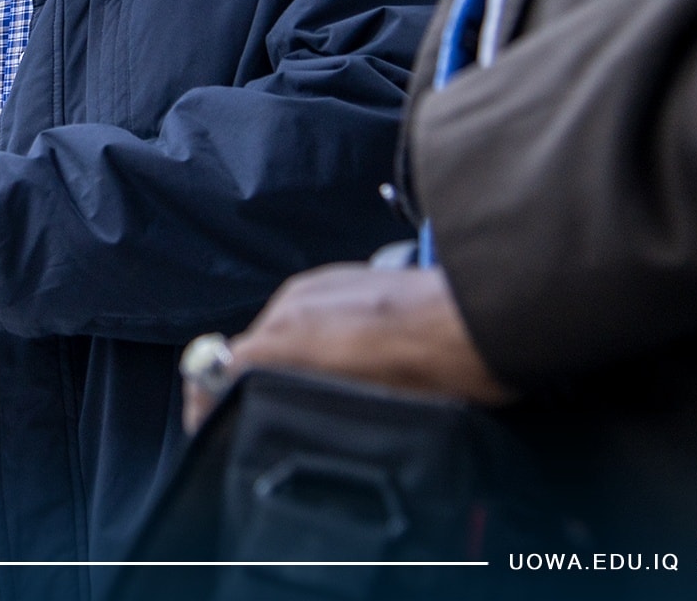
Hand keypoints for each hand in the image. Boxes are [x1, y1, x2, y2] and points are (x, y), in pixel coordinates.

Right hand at [223, 263, 512, 405]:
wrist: (485, 317)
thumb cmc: (436, 368)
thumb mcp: (361, 405)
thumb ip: (300, 401)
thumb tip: (271, 410)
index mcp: (287, 335)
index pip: (220, 367)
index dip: (211, 400)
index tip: (213, 421)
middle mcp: (293, 302)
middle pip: (250, 350)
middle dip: (257, 383)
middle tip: (285, 416)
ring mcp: (318, 284)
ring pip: (282, 330)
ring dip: (291, 359)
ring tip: (332, 388)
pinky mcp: (345, 275)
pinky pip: (311, 311)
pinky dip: (317, 336)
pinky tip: (356, 357)